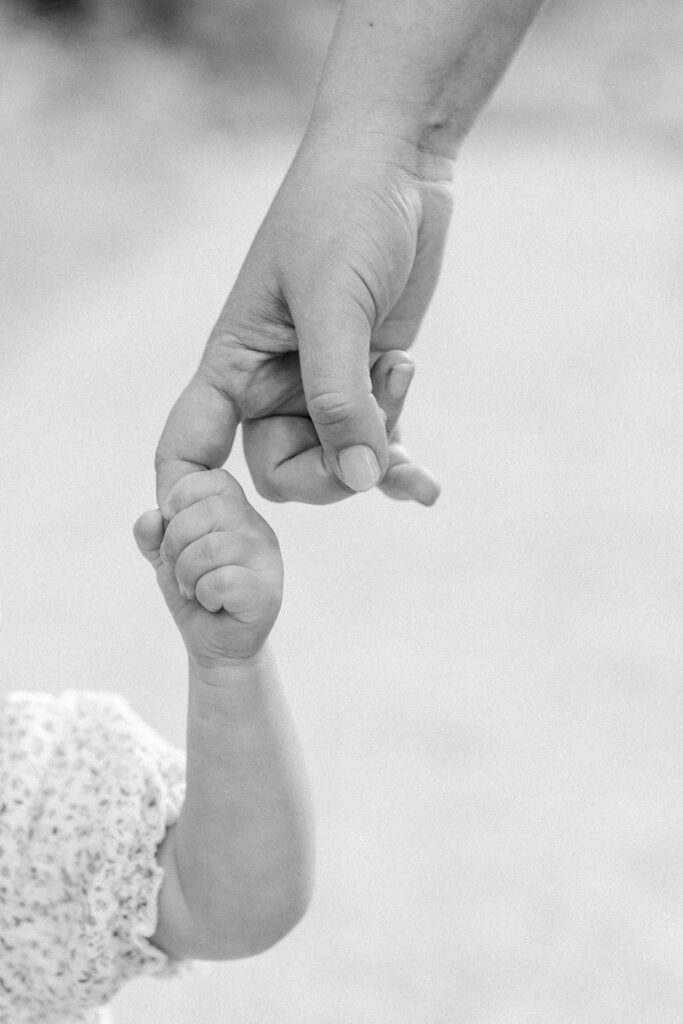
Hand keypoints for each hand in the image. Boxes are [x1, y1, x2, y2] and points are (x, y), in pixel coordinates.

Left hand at [134, 469, 282, 667]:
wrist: (217, 646)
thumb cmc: (196, 594)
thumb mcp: (167, 557)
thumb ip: (153, 533)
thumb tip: (151, 518)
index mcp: (238, 513)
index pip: (215, 480)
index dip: (182, 497)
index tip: (171, 525)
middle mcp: (258, 530)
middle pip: (209, 510)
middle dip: (176, 542)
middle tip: (180, 568)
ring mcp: (266, 561)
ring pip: (212, 547)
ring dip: (187, 573)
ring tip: (193, 588)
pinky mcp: (266, 593)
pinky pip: (222, 581)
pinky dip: (204, 594)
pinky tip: (212, 602)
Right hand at [155, 128, 449, 508]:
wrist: (397, 161)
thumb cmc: (344, 213)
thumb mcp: (335, 304)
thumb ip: (340, 397)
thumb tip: (359, 482)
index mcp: (234, 364)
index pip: (190, 446)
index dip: (188, 495)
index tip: (209, 531)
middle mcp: (272, 385)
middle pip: (284, 475)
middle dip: (332, 473)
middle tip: (377, 436)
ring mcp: (322, 385)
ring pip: (339, 465)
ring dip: (378, 445)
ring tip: (401, 372)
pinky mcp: (370, 378)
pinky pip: (378, 443)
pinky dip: (399, 462)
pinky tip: (425, 486)